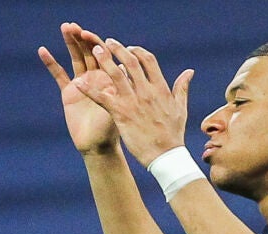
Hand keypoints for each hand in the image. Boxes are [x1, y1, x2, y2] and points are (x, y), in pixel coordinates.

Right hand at [38, 22, 117, 153]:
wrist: (97, 146)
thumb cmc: (111, 129)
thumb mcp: (115, 107)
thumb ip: (116, 88)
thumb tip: (122, 68)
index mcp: (109, 78)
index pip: (103, 55)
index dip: (95, 43)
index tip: (86, 34)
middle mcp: (97, 77)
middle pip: (89, 52)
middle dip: (82, 38)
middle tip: (72, 26)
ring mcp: (82, 83)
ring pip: (76, 58)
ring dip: (70, 43)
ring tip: (65, 27)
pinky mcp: (69, 92)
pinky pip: (59, 75)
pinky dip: (51, 63)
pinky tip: (42, 50)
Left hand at [73, 38, 194, 167]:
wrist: (165, 156)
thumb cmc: (173, 135)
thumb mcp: (180, 109)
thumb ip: (181, 88)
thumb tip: (189, 72)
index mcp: (160, 88)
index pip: (148, 61)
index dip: (137, 51)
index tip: (129, 48)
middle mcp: (146, 91)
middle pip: (130, 62)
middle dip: (118, 49)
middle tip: (107, 42)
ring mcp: (133, 102)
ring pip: (115, 74)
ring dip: (104, 59)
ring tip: (94, 49)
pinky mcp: (121, 114)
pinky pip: (102, 97)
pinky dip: (89, 89)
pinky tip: (78, 83)